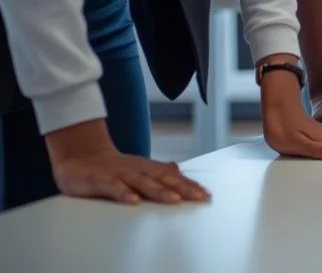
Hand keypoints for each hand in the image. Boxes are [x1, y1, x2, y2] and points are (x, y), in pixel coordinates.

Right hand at [44, 119, 210, 204]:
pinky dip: (123, 193)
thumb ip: (157, 172)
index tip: (206, 195)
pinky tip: (133, 200)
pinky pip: (112, 187)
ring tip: (173, 200)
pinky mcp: (98, 179)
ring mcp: (118, 173)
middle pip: (162, 179)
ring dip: (158, 191)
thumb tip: (179, 171)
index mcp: (147, 168)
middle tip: (198, 197)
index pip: (172, 177)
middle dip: (182, 188)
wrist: (80, 157)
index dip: (189, 185)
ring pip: (141, 182)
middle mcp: (136, 169)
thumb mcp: (138, 169)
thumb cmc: (112, 167)